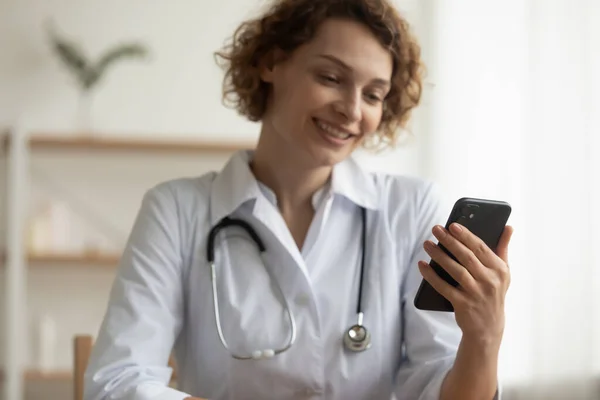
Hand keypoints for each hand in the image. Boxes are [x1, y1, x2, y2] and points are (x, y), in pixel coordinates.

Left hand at [418, 223, 513, 343]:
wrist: (488, 327)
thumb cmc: (493, 293)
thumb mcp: (503, 273)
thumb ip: (503, 248)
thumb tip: (508, 227)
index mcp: (499, 270)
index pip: (480, 248)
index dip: (466, 236)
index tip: (452, 225)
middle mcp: (490, 281)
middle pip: (466, 257)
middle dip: (449, 241)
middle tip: (436, 229)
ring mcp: (476, 293)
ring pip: (455, 270)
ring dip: (439, 255)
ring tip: (427, 244)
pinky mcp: (463, 304)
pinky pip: (444, 287)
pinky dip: (431, 276)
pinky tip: (422, 265)